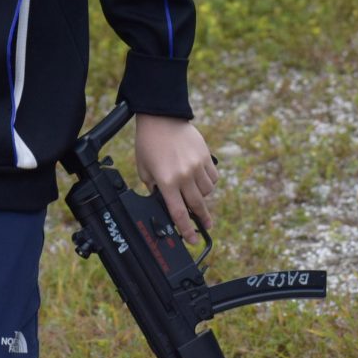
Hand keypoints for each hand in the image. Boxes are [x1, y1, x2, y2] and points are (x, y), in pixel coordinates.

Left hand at [133, 114, 217, 245]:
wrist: (161, 117)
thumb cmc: (149, 143)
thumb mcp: (144, 168)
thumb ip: (154, 187)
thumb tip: (164, 201)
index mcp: (166, 181)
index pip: (178, 213)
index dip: (186, 230)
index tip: (192, 240)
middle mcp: (184, 175)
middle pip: (197, 205)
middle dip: (202, 219)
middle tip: (206, 226)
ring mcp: (197, 165)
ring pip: (207, 192)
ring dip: (202, 196)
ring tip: (195, 192)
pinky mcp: (206, 156)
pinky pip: (213, 178)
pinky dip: (209, 182)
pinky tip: (201, 179)